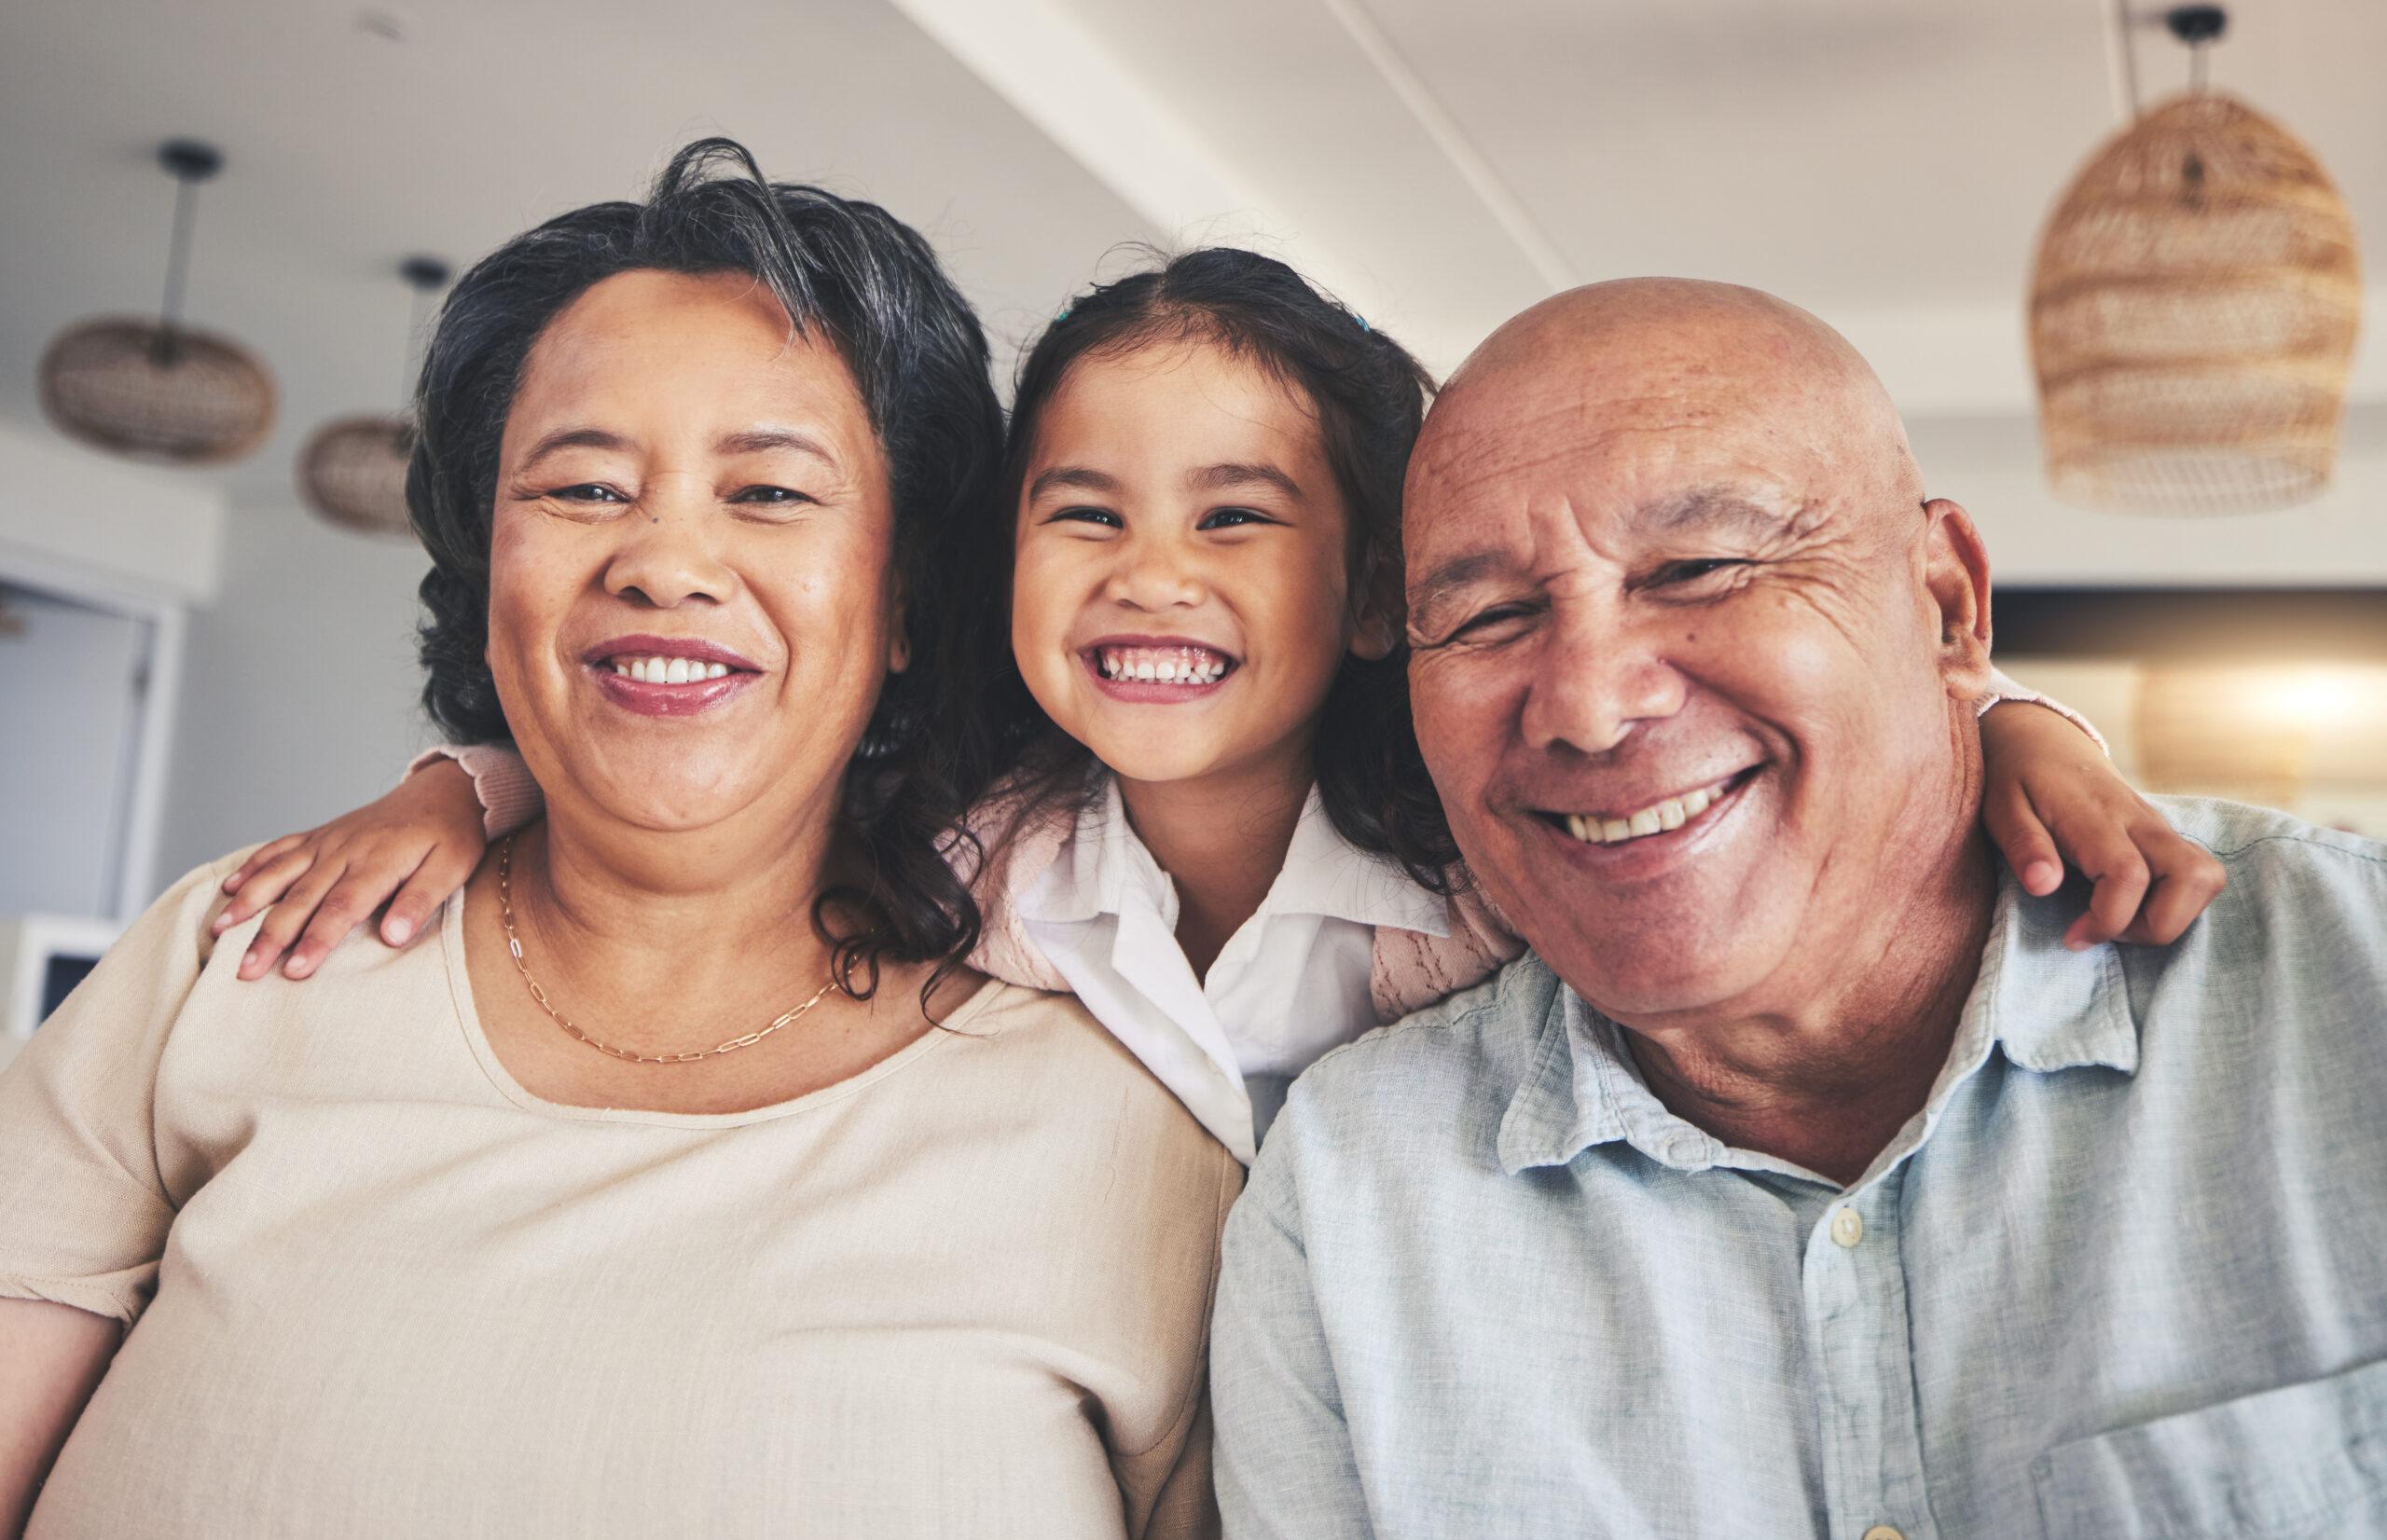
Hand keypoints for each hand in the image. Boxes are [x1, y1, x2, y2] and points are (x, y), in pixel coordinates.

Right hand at [214, 758, 488, 979]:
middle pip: (301, 898)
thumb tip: (394, 937)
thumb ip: (421, 900)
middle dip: (270, 936)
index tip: (294, 971)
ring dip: (249, 903)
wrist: (443, 790)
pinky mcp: (321, 833)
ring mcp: (328, 841)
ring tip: (219, 931)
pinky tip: (230, 887)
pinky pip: (281, 848)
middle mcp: (344, 851)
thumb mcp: (452, 868)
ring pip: (280, 873)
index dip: (316, 940)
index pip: (341, 909)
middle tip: (245, 971)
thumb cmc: (452, 835)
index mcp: (377, 863)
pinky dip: (254, 866)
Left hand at [1979, 702, 2225, 949]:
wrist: (2045, 742)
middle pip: (2193, 876)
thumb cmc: (2017, 779)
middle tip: (2105, 931)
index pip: (2128, 875)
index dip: (2108, 919)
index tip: (2072, 936)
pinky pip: (2198, 873)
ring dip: (2175, 916)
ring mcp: (2158, 826)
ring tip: (2122, 921)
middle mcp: (2139, 821)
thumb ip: (2024, 846)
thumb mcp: (2001, 809)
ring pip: (2207, 876)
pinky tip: (2133, 907)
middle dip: (2158, 926)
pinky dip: (2179, 904)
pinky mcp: (2164, 835)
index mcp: (2095, 817)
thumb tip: (2044, 886)